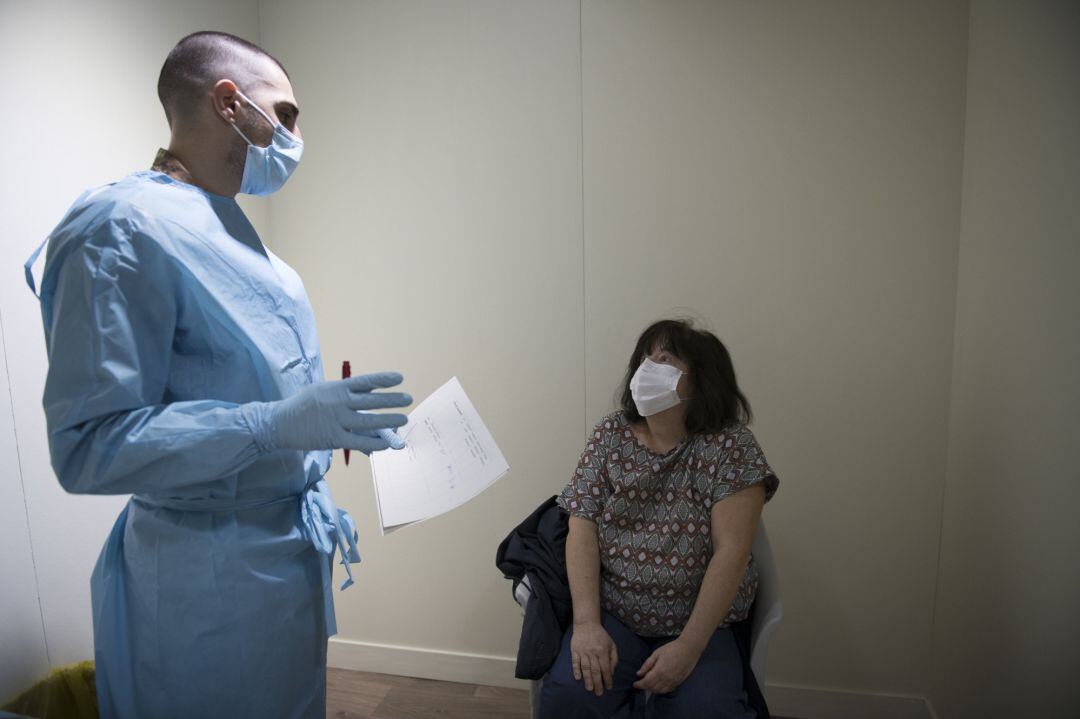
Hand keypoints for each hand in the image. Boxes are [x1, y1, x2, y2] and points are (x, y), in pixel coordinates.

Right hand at [266, 372, 411, 452]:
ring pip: (369, 422)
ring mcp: (336, 421)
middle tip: (408, 399)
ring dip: (389, 421)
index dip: (383, 380)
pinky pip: (359, 442)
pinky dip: (374, 443)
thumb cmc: (304, 405)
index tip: (400, 378)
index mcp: (336, 388)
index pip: (365, 382)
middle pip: (371, 401)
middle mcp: (338, 403)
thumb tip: (369, 399)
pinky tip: (386, 443)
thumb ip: (345, 394)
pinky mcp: (332, 439)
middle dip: (392, 400)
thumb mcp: (323, 391)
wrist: (279, 423)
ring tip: (403, 419)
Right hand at [570, 621, 618, 696]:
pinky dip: (576, 670)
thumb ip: (613, 658)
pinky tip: (578, 678)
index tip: (609, 687)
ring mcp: (583, 651)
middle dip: (598, 683)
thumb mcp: (611, 644)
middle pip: (595, 670)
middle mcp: (592, 652)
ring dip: (587, 679)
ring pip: (585, 668)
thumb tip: (611, 672)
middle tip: (599, 693)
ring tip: (590, 689)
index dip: (608, 679)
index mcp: (603, 651)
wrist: (586, 624)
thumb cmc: (601, 635)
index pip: (605, 668)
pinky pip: (575, 662)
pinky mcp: (574, 650)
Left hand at [633, 637, 700, 694]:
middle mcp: (666, 678)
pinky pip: (668, 690)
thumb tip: (639, 673)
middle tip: (640, 683)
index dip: (639, 684)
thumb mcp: (656, 653)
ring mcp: (673, 681)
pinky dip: (661, 690)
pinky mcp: (678, 682)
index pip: (646, 682)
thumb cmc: (672, 648)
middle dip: (644, 687)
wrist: (689, 649)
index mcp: (659, 670)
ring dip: (652, 690)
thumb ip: (647, 664)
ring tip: (648, 684)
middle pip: (652, 688)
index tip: (634, 684)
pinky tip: (658, 686)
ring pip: (660, 691)